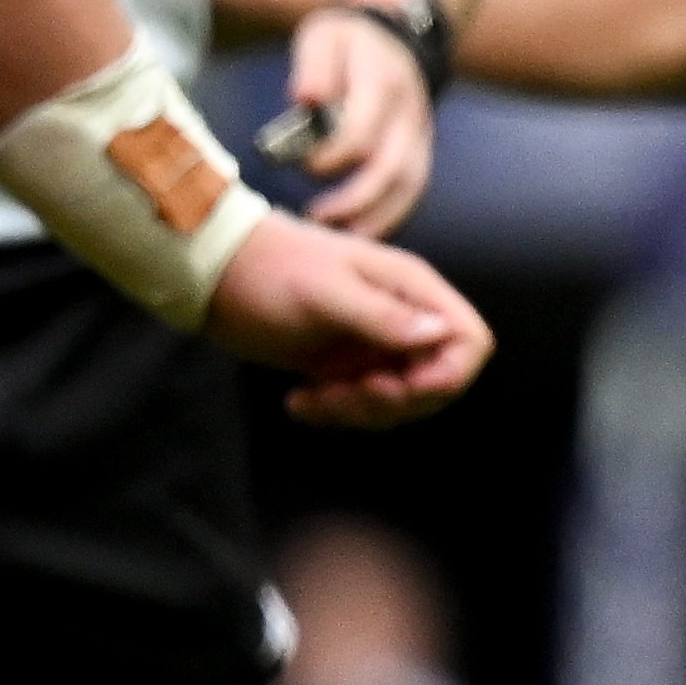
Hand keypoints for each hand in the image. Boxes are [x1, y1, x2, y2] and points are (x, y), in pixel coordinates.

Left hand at [209, 211, 490, 425]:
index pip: (469, 341)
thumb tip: (440, 334)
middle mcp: (403, 319)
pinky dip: (334, 414)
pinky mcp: (346, 366)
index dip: (447, 375)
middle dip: (393, 403)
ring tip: (311, 398)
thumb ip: (381, 316)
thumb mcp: (324, 293)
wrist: (216, 274)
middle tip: (343, 394)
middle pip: (438, 382)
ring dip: (358, 413)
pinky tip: (298, 401)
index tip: (397, 387)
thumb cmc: (270, 270)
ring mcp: (375, 345)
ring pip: (400, 402)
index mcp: (411, 290)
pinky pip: (362, 406)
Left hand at [276, 0, 442, 238]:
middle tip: (316, 219)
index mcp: (382, 83)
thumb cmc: (346, 43)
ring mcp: (421, 135)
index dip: (330, 158)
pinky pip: (413, 192)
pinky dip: (391, 217)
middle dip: (355, 202)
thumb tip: (306, 99)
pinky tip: (362, 234)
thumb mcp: (323, 38)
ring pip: (411, 188)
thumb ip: (314, 69)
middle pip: (393, 170)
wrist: (396, 36)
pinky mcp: (422, 152)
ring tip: (344, 240)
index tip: (301, 167)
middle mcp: (410, 114)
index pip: (361, 133)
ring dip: (378, 220)